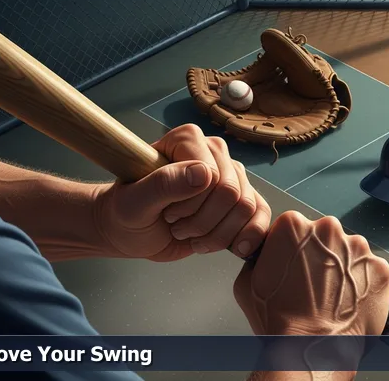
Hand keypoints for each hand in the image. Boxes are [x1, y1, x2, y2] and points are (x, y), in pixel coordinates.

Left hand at [92, 123, 270, 261]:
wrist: (133, 232)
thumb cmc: (127, 212)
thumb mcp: (134, 202)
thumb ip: (164, 184)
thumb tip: (205, 173)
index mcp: (188, 139)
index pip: (211, 175)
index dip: (192, 204)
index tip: (167, 213)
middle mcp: (215, 152)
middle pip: (233, 193)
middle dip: (204, 223)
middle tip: (177, 228)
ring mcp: (232, 175)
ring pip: (247, 208)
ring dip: (218, 234)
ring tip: (192, 236)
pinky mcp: (241, 199)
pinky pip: (261, 215)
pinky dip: (245, 238)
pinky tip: (227, 248)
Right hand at [233, 211, 388, 335]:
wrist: (310, 348)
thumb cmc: (278, 320)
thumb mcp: (248, 281)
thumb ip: (260, 258)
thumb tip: (267, 256)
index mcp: (293, 225)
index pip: (295, 227)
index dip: (293, 248)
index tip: (294, 264)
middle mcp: (328, 228)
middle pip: (325, 236)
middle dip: (321, 256)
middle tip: (313, 285)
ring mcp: (358, 247)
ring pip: (351, 253)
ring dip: (344, 269)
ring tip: (332, 297)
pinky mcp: (380, 268)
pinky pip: (371, 272)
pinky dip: (364, 285)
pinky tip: (349, 303)